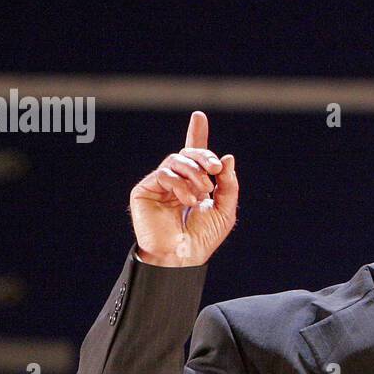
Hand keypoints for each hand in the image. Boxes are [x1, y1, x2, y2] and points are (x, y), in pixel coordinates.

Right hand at [129, 111, 238, 266]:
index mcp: (192, 185)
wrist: (182, 257)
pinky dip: (180, 183)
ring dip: (194, 173)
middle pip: (187, 154)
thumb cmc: (202, 239)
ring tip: (203, 193)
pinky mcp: (145, 190)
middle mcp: (174, 182)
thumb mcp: (225, 210)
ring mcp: (158, 185)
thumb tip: (227, 157)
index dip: (196, 135)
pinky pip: (164, 173)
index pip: (194, 156)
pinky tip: (188, 200)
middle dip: (204, 156)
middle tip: (215, 169)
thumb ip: (228, 184)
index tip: (199, 116)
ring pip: (176, 160)